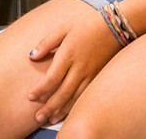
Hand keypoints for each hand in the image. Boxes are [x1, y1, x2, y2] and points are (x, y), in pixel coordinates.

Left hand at [25, 8, 120, 125]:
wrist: (115, 27)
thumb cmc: (87, 25)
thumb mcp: (64, 28)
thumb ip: (46, 42)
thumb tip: (31, 55)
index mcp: (68, 55)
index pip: (52, 78)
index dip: (41, 90)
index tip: (31, 97)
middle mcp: (79, 68)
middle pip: (62, 93)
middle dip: (49, 107)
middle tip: (38, 118)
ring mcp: (90, 74)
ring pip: (74, 98)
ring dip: (61, 110)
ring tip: (50, 120)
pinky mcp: (98, 77)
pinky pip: (85, 95)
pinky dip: (75, 106)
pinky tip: (68, 112)